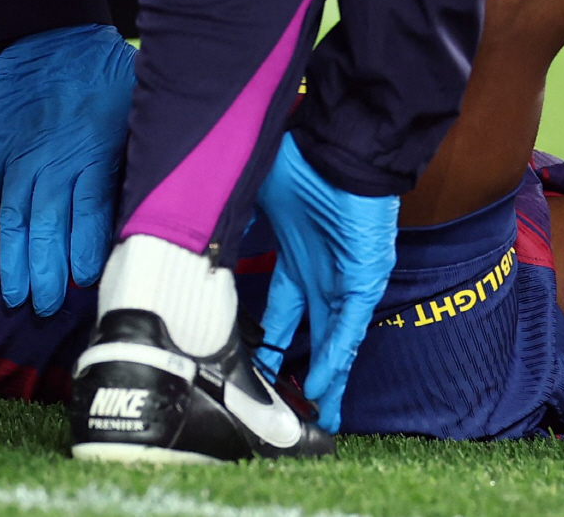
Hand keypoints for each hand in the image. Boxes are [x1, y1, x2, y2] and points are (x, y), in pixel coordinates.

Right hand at [0, 23, 135, 314]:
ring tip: (15, 294)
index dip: (85, 252)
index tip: (85, 283)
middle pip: (48, 227)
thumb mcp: (140, 104)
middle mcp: (53, 161)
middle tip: (45, 307)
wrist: (52, 31)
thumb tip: (164, 191)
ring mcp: (19, 155)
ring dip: (13, 259)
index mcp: (94, 152)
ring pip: (13, 218)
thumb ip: (143, 150)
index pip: (90, 216)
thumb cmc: (107, 70)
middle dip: (47, 272)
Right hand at [254, 134, 397, 433]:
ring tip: (315, 418)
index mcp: (295, 259)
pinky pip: (349, 329)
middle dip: (301, 374)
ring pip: (333, 340)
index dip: (270, 345)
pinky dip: (335, 358)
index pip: (280, 314)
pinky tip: (323, 388)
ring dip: (324, 379)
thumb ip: (232, 227)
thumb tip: (199, 246)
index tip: (256, 372)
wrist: (340, 145)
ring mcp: (343, 279)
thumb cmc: (301, 162)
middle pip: (311, 335)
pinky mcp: (364, 279)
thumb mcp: (256, 198)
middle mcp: (320, 274)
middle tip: (290, 412)